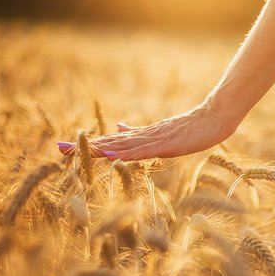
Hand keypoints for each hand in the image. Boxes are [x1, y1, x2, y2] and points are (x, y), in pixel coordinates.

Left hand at [57, 105, 238, 160]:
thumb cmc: (194, 129)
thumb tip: (119, 129)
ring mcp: (155, 140)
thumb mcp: (164, 134)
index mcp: (143, 137)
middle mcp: (145, 137)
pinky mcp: (166, 144)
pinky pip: (143, 151)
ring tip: (78, 150)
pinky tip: (112, 156)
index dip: (89, 145)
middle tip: (60, 147)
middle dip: (85, 146)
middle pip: (110, 143)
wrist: (215, 119)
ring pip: (122, 146)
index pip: (111, 142)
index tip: (66, 146)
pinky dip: (126, 154)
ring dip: (100, 149)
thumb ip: (141, 134)